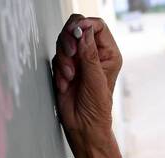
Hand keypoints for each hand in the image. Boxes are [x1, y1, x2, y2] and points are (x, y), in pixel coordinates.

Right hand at [51, 15, 120, 147]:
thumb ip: (89, 54)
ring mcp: (78, 60)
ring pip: (64, 42)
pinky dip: (59, 71)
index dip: (85, 25)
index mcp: (108, 54)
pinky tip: (66, 84)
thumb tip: (84, 32)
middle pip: (77, 29)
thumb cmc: (96, 108)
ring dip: (64, 59)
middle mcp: (92, 54)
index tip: (77, 31)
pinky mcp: (64, 68)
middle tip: (70, 54)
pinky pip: (56, 58)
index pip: (97, 27)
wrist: (83, 126)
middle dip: (70, 39)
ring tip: (70, 76)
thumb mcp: (95, 79)